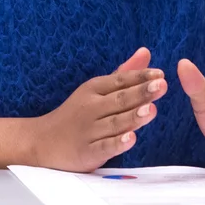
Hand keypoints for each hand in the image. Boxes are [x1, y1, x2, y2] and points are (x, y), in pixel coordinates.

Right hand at [31, 48, 167, 172]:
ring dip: (133, 116)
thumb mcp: (96, 90)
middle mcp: (91, 108)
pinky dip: (116, 144)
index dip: (140, 77)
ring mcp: (88, 131)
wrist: (43, 142)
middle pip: (119, 100)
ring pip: (114, 123)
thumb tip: (146, 52)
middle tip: (161, 86)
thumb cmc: (77, 115)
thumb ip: (124, 74)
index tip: (160, 74)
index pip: (120, 80)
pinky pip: (103, 147)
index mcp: (94, 89)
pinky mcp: (86, 152)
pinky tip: (131, 139)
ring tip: (151, 109)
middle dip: (141, 93)